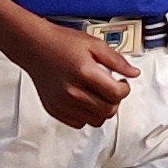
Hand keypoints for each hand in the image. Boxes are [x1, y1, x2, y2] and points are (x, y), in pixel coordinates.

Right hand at [18, 27, 139, 128]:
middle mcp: (72, 91)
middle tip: (112, 89)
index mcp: (84, 72)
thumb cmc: (61, 43)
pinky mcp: (55, 110)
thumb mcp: (94, 44)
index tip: (122, 83)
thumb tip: (133, 73)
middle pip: (108, 110)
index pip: (116, 94)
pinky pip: (79, 124)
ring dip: (102, 110)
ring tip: (98, 94)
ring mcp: (62, 103)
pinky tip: (85, 100)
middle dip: (115, 100)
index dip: (125, 88)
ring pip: (96, 121)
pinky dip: (87, 115)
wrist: (34, 46)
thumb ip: (117, 60)